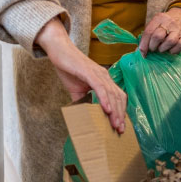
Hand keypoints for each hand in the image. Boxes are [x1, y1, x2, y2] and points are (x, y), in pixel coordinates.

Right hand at [35, 18, 126, 132]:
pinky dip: (105, 99)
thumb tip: (83, 115)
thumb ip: (82, 101)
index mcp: (104, 80)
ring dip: (115, 110)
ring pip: (111, 94)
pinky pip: (100, 87)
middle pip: (118, 97)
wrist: (59, 51)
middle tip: (120, 130)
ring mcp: (98, 73)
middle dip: (120, 115)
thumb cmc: (68, 68)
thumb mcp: (76, 89)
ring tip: (115, 124)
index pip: (118, 97)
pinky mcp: (89, 72)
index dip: (121, 112)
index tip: (120, 127)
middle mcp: (105, 76)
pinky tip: (107, 109)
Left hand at [138, 9, 180, 55]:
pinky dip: (174, 51)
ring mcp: (178, 29)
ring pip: (170, 41)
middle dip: (153, 46)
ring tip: (161, 49)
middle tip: (153, 49)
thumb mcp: (155, 24)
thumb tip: (139, 51)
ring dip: (163, 49)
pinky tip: (170, 50)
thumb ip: (146, 36)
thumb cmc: (164, 23)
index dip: (144, 44)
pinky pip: (180, 45)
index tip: (142, 52)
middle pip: (158, 36)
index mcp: (158, 18)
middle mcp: (168, 23)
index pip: (148, 32)